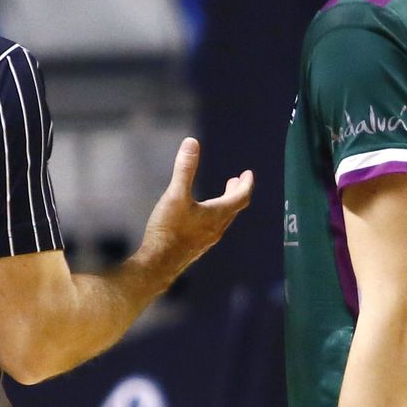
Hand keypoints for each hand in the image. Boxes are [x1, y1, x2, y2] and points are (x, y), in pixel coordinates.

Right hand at [138, 138, 252, 277]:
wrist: (158, 264)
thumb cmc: (168, 230)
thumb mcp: (175, 195)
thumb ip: (184, 169)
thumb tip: (192, 142)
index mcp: (217, 214)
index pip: (241, 197)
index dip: (246, 184)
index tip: (248, 174)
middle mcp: (216, 229)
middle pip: (234, 209)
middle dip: (236, 192)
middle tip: (236, 181)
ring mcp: (206, 240)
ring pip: (222, 220)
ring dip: (225, 205)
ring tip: (220, 196)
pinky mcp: (195, 248)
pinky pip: (211, 229)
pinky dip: (213, 216)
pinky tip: (199, 217)